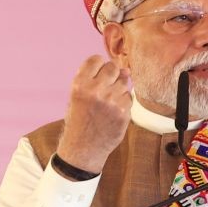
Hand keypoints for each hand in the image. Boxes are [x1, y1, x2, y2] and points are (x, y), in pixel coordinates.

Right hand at [56, 55, 131, 174]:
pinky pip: (129, 97)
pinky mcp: (124, 112)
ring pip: (124, 81)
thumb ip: (95, 79)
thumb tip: (126, 69)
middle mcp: (96, 90)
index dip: (98, 66)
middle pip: (113, 67)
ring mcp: (111, 101)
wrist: (83, 147)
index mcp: (80, 84)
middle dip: (111, 74)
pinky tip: (113, 112)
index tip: (97, 75)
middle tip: (105, 88)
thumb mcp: (78, 96)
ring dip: (118, 89)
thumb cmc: (80, 118)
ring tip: (108, 102)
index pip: (96, 59)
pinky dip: (124, 102)